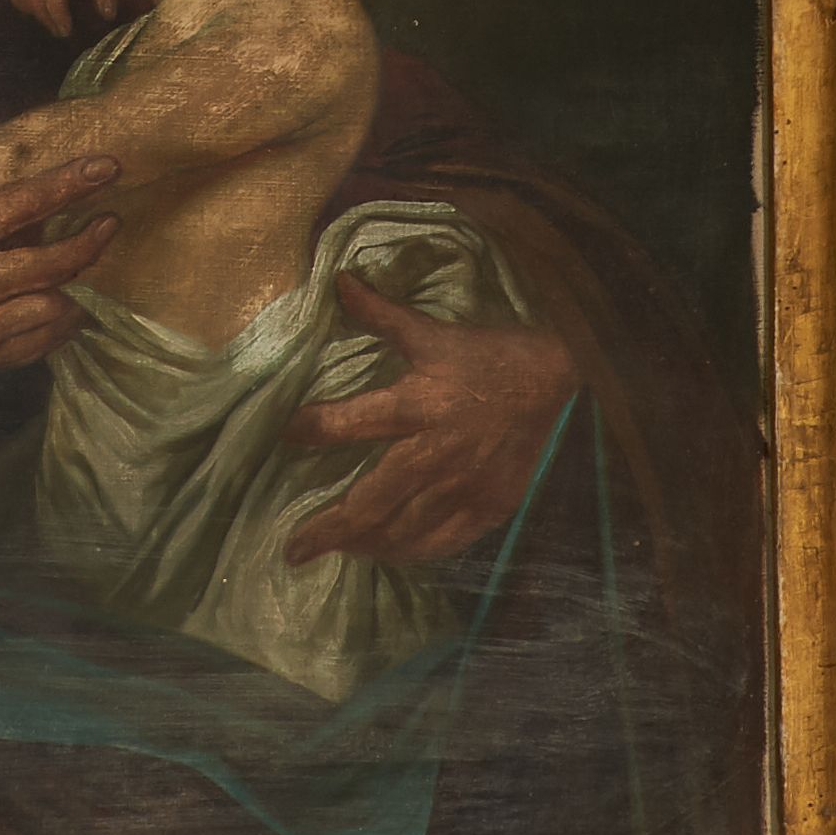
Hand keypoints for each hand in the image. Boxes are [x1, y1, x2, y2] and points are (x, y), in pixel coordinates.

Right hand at [0, 157, 120, 503]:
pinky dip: (57, 326)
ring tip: (93, 266)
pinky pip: (33, 344)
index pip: (16, 206)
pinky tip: (67, 309)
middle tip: (112, 221)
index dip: (65, 184)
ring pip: (50, 306)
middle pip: (49, 262)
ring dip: (79, 285)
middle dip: (89, 240)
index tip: (104, 167)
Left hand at [282, 273, 576, 566]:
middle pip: (373, 500)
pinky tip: (389, 554)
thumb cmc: (485, 355)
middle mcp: (437, 452)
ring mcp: (465, 485)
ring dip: (365, 545)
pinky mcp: (491, 505)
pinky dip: (413, 551)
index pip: (354, 421)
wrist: (552, 378)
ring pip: (405, 530)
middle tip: (294, 549)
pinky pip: (445, 541)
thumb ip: (381, 314)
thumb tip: (339, 280)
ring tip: (336, 551)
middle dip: (331, 528)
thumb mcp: (431, 333)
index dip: (314, 429)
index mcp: (418, 405)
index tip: (283, 438)